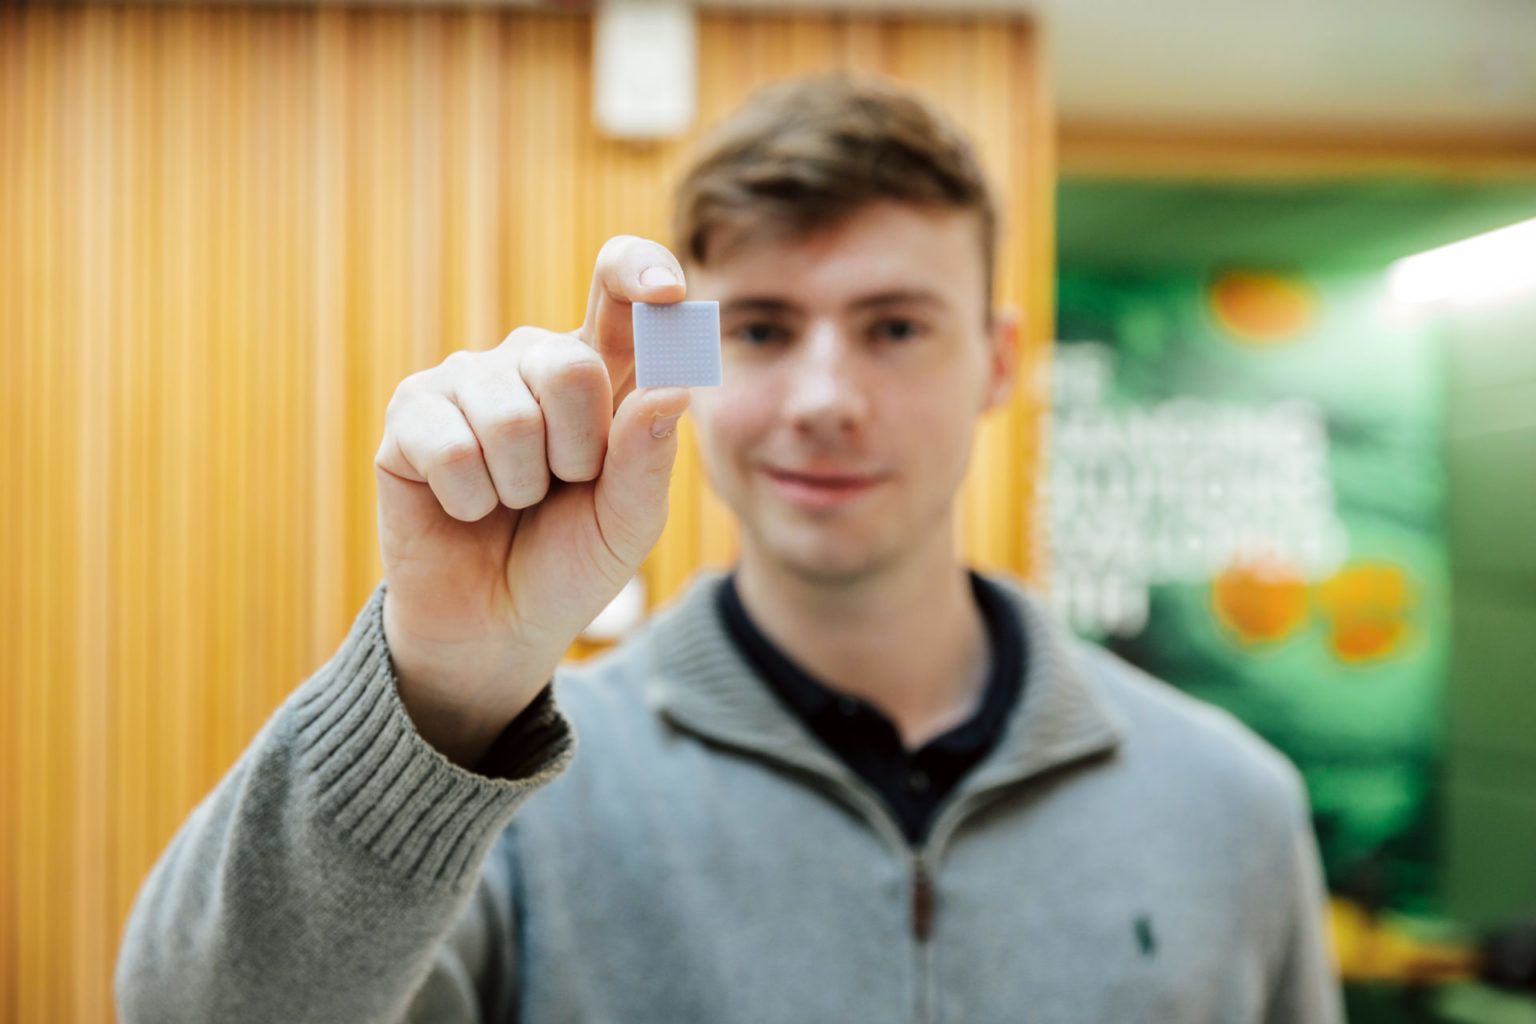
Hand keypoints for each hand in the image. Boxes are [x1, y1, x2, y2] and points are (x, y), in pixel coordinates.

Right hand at [373, 236, 690, 765]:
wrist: (498, 627)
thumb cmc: (571, 561)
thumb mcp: (629, 524)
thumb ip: (650, 459)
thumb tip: (673, 385)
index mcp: (600, 369)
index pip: (618, 285)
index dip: (639, 271)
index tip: (665, 294)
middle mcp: (531, 359)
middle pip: (568, 366)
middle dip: (578, 452)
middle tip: (562, 486)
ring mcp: (465, 381)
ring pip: (510, 415)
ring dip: (521, 485)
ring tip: (513, 500)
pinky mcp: (409, 416)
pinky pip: (452, 449)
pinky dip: (470, 501)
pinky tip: (465, 507)